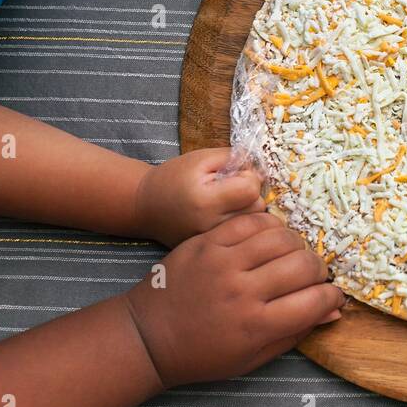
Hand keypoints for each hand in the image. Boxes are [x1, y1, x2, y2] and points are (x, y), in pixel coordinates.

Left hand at [124, 213, 345, 388]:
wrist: (147, 335)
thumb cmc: (202, 354)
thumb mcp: (251, 358)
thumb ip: (294, 333)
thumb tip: (333, 310)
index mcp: (256, 325)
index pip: (315, 301)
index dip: (332, 296)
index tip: (332, 296)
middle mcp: (243, 290)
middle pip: (304, 264)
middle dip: (319, 270)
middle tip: (313, 277)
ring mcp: (224, 261)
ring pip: (282, 237)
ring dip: (296, 245)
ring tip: (291, 256)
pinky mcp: (207, 241)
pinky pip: (251, 222)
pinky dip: (270, 227)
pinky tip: (270, 239)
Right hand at [134, 148, 265, 247]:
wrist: (145, 206)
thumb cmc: (173, 177)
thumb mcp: (200, 158)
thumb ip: (233, 158)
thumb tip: (261, 170)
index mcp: (206, 201)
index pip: (251, 190)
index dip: (249, 176)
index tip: (236, 174)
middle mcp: (211, 226)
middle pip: (257, 208)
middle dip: (251, 194)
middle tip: (232, 187)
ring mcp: (212, 241)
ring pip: (253, 224)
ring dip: (248, 209)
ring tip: (228, 201)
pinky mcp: (213, 249)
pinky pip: (242, 235)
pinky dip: (240, 223)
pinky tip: (224, 214)